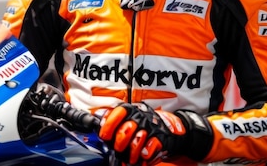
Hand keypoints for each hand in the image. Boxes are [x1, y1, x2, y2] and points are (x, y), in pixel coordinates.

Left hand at [98, 102, 212, 165]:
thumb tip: (95, 125)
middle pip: (126, 129)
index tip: (104, 135)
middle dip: (120, 142)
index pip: (118, 112)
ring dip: (131, 152)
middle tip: (119, 149)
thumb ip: (114, 120)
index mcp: (131, 110)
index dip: (109, 124)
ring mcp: (152, 127)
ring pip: (137, 141)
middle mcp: (141, 116)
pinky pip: (150, 148)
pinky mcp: (162, 138)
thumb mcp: (130, 118)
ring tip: (130, 158)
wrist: (171, 129)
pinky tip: (143, 156)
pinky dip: (145, 155)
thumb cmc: (144, 125)